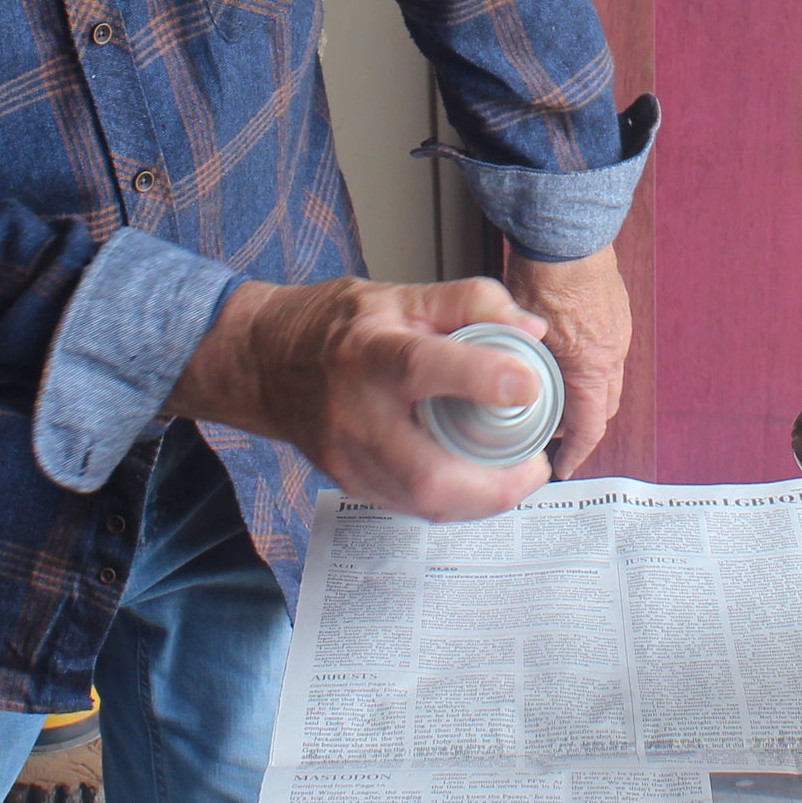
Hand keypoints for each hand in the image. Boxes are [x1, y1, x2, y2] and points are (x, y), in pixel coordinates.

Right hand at [166, 274, 551, 520]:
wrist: (265, 363)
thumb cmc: (336, 326)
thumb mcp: (401, 295)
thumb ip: (471, 302)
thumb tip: (531, 330)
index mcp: (368, 353)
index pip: (421, 368)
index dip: (479, 378)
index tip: (528, 384)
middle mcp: (354, 413)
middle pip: (424, 472)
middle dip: (493, 484)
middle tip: (536, 464)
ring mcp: (349, 458)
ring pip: (423, 503)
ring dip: (482, 500)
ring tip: (517, 475)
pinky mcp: (351, 483)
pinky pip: (412, 507)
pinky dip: (455, 502)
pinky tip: (479, 481)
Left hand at [504, 242, 628, 478]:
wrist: (568, 230)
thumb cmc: (544, 276)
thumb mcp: (519, 334)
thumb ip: (521, 365)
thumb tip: (505, 387)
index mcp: (592, 366)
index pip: (591, 427)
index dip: (577, 452)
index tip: (563, 465)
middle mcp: (613, 353)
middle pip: (604, 407)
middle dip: (581, 424)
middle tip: (551, 428)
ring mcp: (618, 331)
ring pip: (607, 379)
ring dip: (585, 392)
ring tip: (555, 391)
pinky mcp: (616, 312)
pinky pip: (609, 352)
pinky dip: (591, 365)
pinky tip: (565, 355)